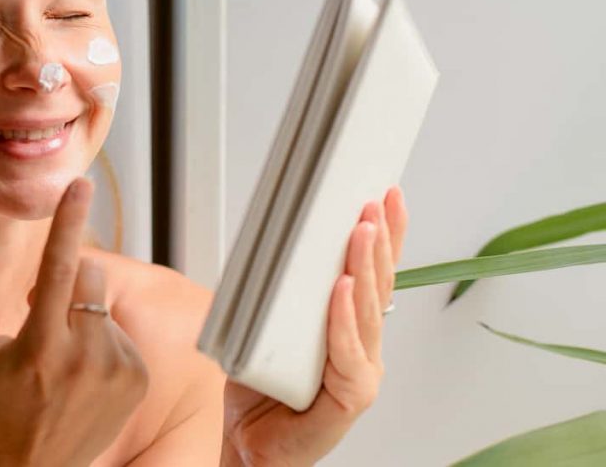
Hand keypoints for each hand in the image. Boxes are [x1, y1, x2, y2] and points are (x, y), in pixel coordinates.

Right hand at [0, 178, 148, 466]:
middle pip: (90, 276)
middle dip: (69, 281)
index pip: (58, 267)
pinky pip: (123, 333)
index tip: (81, 183)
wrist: (36, 466)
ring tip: (62, 357)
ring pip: (105, 304)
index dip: (69, 220)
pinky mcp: (137, 378)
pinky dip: (103, 342)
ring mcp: (117, 368)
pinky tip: (82, 373)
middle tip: (44, 316)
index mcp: (40, 344)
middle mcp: (84, 355)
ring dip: (84, 315)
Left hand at [221, 186, 407, 466]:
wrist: (249, 446)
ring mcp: (361, 375)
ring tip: (363, 230)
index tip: (388, 195)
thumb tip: (277, 239)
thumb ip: (284, 292)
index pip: (373, 275)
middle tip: (377, 201)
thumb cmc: (261, 389)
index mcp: (351, 329)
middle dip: (380, 240)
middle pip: (378, 286)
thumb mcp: (270, 326)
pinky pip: (346, 351)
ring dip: (365, 267)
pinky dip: (342, 316)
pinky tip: (341, 286)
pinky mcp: (348, 400)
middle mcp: (364, 349)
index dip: (387, 236)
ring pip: (366, 312)